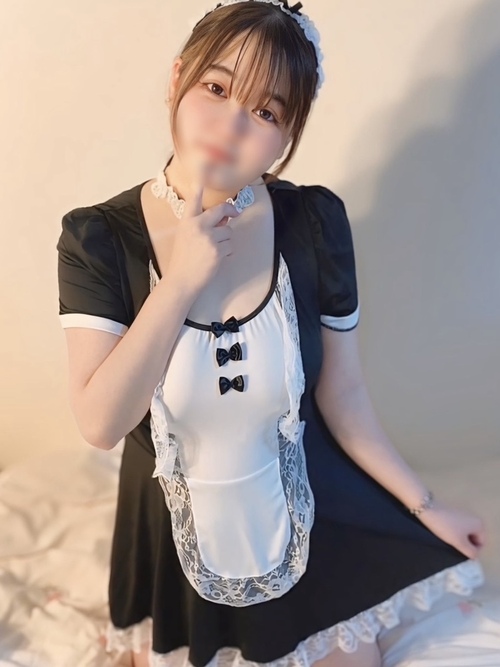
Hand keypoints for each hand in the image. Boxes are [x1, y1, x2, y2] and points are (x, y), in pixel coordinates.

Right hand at [165, 159, 240, 293]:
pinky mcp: (217, 249)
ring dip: (225, 241)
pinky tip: (215, 259)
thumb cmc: (183, 260)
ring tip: (212, 251)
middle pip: (221, 210)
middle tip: (234, 212)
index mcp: (187, 222)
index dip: (200, 184)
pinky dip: (226, 253)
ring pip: (228, 231)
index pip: (194, 200)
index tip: (203, 166)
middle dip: (230, 210)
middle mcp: (197, 226)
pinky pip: (230, 245)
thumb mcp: (187, 237)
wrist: (182, 280)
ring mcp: (208, 238)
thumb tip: (224, 219)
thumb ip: (202, 225)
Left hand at [416, 498, 486, 559]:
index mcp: (479, 525)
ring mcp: (464, 515)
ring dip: (459, 539)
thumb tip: (475, 555)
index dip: (471, 551)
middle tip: (454, 548)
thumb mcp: (459, 543)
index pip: (480, 544)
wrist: (427, 509)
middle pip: (473, 538)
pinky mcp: (455, 513)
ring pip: (465, 534)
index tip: (459, 552)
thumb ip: (470, 552)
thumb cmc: (445, 526)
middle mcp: (475, 518)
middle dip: (465, 545)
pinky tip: (445, 534)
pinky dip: (454, 533)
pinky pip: (458, 528)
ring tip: (449, 542)